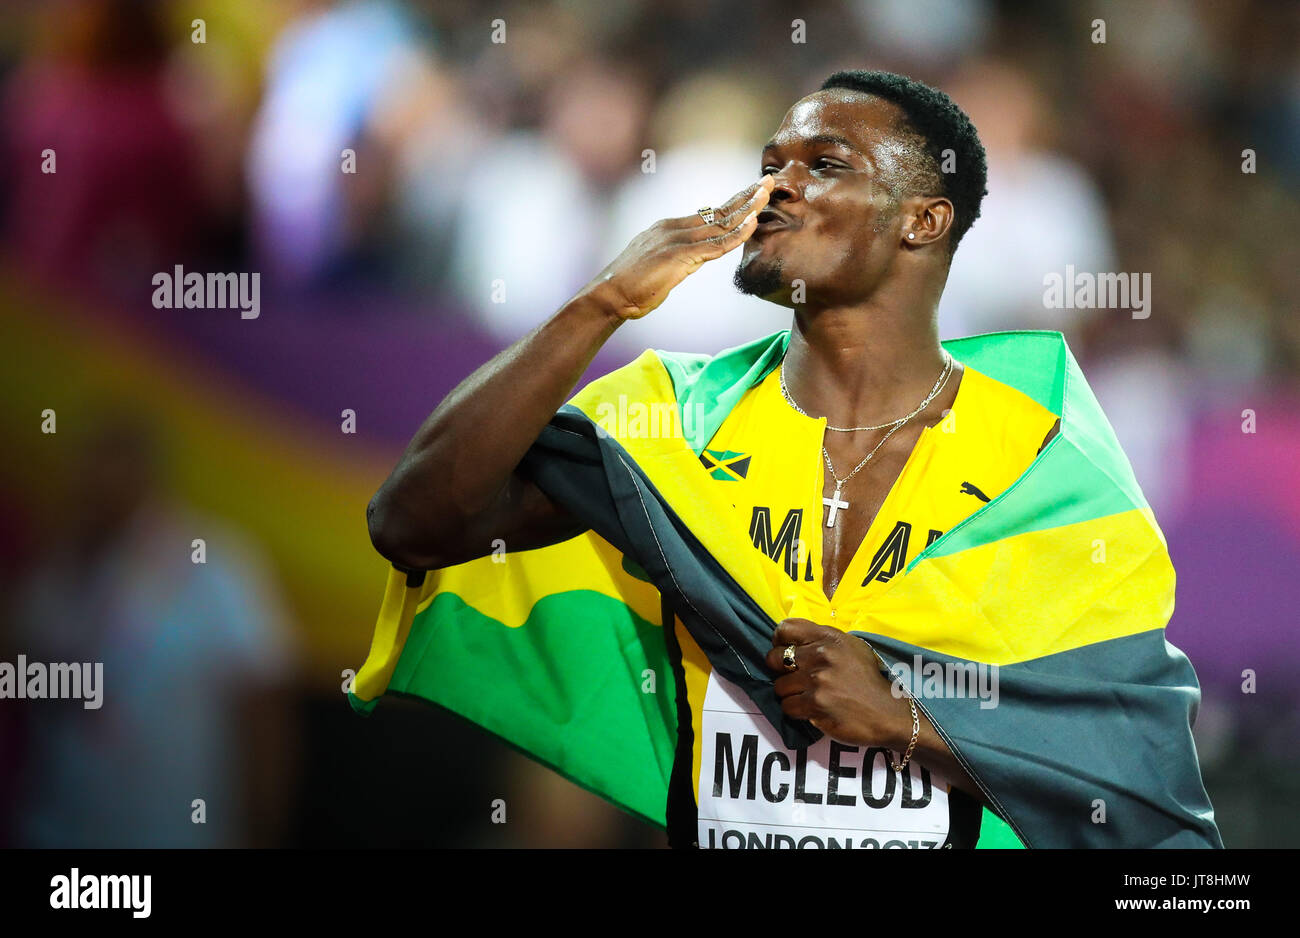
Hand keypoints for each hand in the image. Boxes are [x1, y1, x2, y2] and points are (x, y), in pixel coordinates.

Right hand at [577, 176, 775, 320]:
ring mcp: (676, 240)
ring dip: (746, 208)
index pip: (709, 214)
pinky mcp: (678, 256)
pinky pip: (715, 245)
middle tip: (767, 181)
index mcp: (669, 228)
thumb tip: (691, 257)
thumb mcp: (658, 265)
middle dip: (745, 196)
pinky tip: (752, 224)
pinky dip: (736, 234)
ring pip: (720, 223)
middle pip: (718, 211)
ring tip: (766, 194)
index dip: (733, 204)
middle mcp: (674, 228)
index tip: (752, 194)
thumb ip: (677, 257)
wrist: (609, 294)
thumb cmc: (630, 287)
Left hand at [765, 618, 910, 748]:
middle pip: (775, 658)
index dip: (779, 641)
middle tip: (794, 678)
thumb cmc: (867, 680)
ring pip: (779, 686)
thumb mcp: (851, 647)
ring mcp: (818, 679)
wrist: (887, 712)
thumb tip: (793, 642)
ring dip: (790, 694)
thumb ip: (823, 641)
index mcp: (829, 637)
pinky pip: (787, 706)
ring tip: (807, 697)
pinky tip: (811, 709)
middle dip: (780, 671)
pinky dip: (796, 710)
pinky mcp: (816, 703)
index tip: (784, 651)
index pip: (786, 628)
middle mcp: (821, 654)